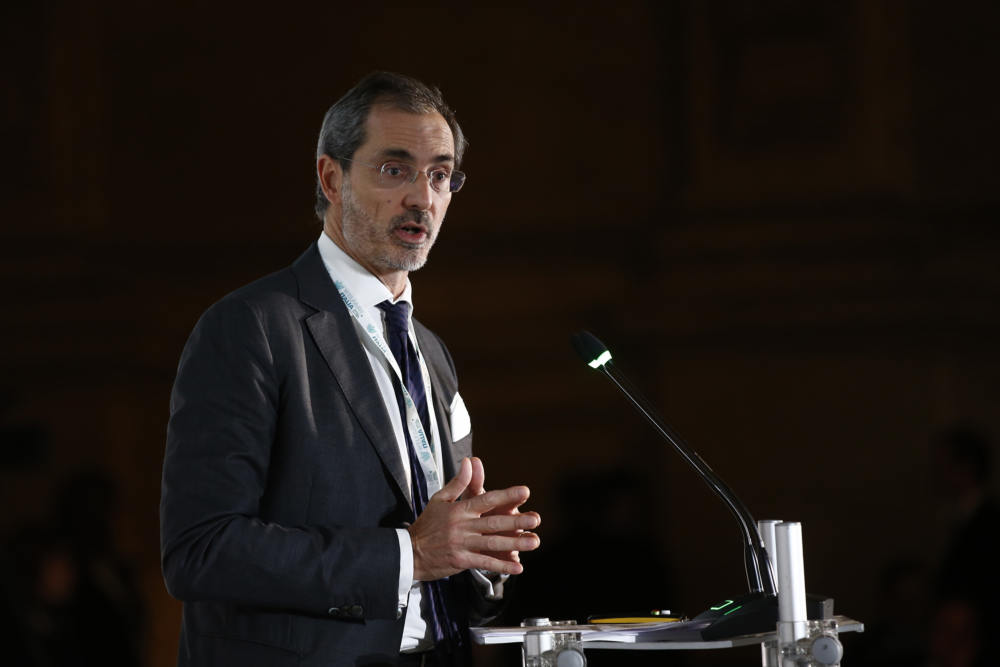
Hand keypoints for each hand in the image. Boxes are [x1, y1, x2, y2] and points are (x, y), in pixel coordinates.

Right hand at [408, 457, 540, 581]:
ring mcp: (462, 545)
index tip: (524, 491)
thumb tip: (468, 462)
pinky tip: (517, 566)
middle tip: (536, 518)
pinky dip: (502, 565)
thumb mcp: (439, 499)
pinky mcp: (461, 561)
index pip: (486, 500)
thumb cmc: (427, 524)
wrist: (409, 552)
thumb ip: (458, 482)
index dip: (506, 496)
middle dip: (517, 520)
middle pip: (493, 523)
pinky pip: (485, 563)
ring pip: (493, 543)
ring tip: (534, 541)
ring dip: (515, 543)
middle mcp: (462, 527)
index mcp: (459, 510)